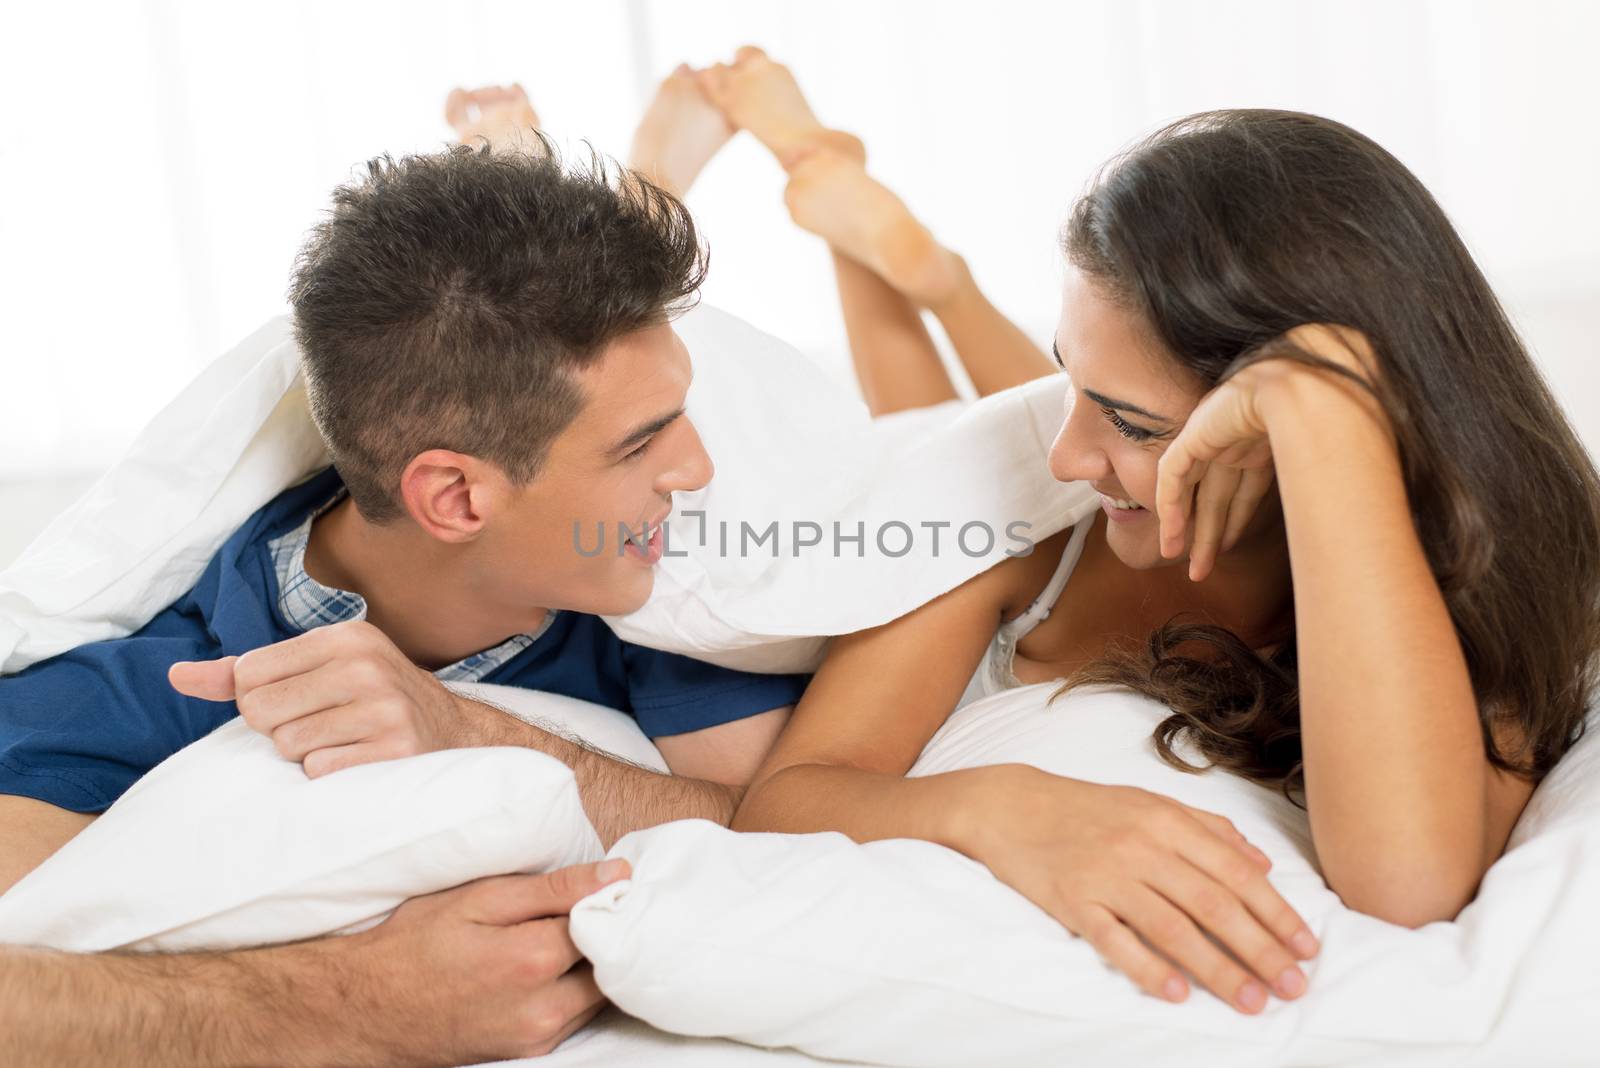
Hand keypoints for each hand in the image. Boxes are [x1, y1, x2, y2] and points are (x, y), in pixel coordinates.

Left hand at [168, 620, 522, 776]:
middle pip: (262, 711)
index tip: (301, 702)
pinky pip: (318, 772)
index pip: (249, 674)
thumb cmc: (371, 704)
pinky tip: (361, 763)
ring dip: (307, 755)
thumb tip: (175, 676)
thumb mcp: (317, 672)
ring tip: (346, 744)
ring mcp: (385, 709)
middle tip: (324, 727)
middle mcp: (367, 666)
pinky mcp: (395, 752)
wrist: (456, 737)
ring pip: (288, 745)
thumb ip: (244, 674)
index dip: (261, 699)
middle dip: (281, 728)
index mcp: (346, 637)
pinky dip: (331, 776)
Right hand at [341, 860, 630, 1064]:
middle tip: (584, 908)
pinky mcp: (532, 1051)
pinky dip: (576, 989)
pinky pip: (578, 1016)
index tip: (599, 883)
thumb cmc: (416, 945)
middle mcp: (545, 1008)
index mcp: (533, 960)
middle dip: (607, 933)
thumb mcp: (481, 899)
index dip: (607, 898)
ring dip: (594, 964)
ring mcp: (539, 1036)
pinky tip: (550, 968)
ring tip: (563, 936)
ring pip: (600, 993)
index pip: (608, 922)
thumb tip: (617, 874)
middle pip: (612, 963)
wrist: (368, 1009)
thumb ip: (555, 888)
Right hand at [970, 768, 1317, 1012]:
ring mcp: (1106, 875)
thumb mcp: (1149, 803)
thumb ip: (1208, 830)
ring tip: (1250, 1001)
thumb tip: (1262, 863)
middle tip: (1292, 987)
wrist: (1010, 807)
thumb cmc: (1086, 808)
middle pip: (1213, 904)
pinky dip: (1148, 968)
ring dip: (1217, 969)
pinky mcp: (1072, 902)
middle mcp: (1141, 846)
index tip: (1307, 948)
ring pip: (1173, 928)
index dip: (1276, 912)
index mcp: (1166, 821)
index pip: (1235, 872)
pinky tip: (1176, 993)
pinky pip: (1115, 941)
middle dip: (1261, 949)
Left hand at [1156, 323, 1379, 581]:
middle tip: (1199, 570)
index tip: (1227, 547)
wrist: (1306, 387)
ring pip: (1191, 490)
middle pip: (1216, 495)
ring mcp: (1215, 435)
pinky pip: (1173, 476)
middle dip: (1208, 533)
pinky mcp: (1195, 434)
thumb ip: (1314, 489)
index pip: (1242, 489)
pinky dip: (1170, 506)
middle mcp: (1236, 440)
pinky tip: (1170, 532)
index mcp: (1264, 443)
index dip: (1234, 520)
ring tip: (1177, 559)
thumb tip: (1340, 523)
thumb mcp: (1319, 465)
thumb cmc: (1328, 420)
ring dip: (1184, 527)